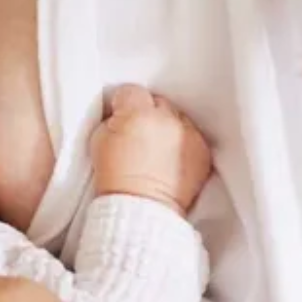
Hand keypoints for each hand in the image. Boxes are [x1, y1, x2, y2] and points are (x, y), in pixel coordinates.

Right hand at [91, 84, 212, 214]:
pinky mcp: (202, 150)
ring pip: (177, 117)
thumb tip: (121, 114)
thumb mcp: (99, 141)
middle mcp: (167, 120)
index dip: (123, 105)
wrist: (140, 209)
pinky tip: (171, 158)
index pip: (131, 91)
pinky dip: (183, 143)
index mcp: (137, 114)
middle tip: (139, 135)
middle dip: (148, 114)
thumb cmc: (115, 179)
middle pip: (157, 102)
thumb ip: (112, 119)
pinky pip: (192, 136)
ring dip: (168, 127)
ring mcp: (188, 134)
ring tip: (157, 149)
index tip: (121, 116)